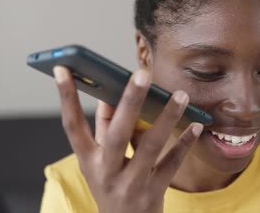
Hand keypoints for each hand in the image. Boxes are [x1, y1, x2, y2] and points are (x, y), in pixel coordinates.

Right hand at [53, 66, 202, 212]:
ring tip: (180, 94)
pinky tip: (196, 125)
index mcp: (87, 160)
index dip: (66, 97)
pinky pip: (171, 164)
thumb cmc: (112, 186)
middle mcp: (105, 172)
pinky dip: (184, 144)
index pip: (71, 125)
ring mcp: (130, 184)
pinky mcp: (153, 192)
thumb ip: (103, 128)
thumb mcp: (98, 162)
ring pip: (150, 147)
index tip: (63, 68)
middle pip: (116, 134)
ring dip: (167, 118)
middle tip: (142, 73)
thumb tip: (109, 93)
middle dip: (129, 102)